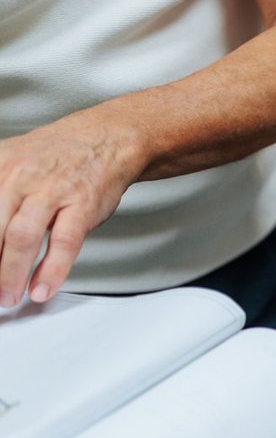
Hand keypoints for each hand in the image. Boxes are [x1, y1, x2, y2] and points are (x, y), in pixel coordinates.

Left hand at [0, 116, 141, 305]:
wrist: (105, 140)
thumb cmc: (57, 158)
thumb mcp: (9, 162)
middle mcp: (18, 176)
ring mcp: (51, 191)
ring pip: (21, 237)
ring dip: (10, 274)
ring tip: (7, 297)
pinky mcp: (81, 206)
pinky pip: (63, 244)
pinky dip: (51, 271)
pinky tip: (41, 289)